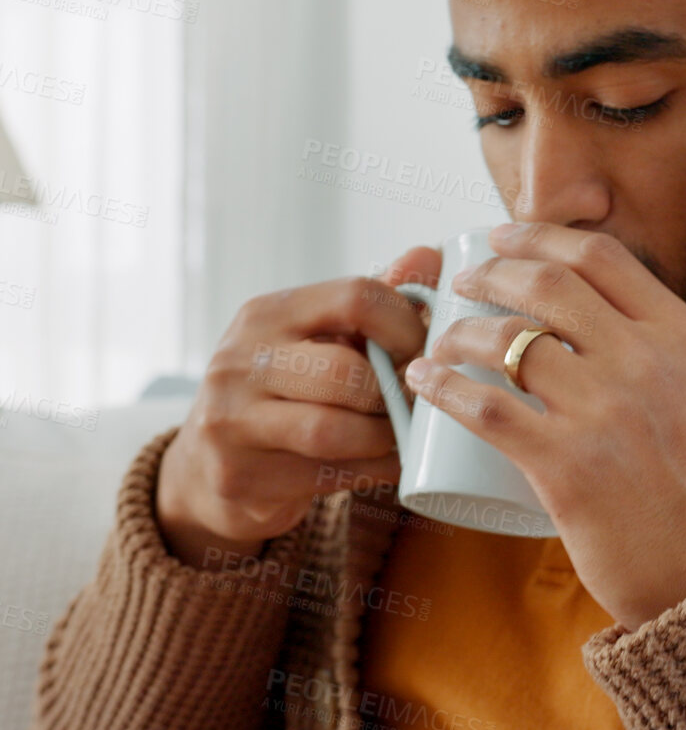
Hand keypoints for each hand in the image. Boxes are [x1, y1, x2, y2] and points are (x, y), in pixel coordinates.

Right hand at [156, 246, 439, 568]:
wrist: (211, 465)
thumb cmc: (286, 391)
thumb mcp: (321, 338)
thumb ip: (374, 302)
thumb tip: (428, 255)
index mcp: (267, 313)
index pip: (354, 297)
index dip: (407, 325)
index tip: (427, 350)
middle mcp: (238, 360)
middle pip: (345, 372)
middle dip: (395, 392)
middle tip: (418, 402)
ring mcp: (230, 419)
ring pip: (334, 429)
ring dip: (385, 437)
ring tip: (400, 435)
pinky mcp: (238, 474)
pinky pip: (328, 474)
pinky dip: (373, 470)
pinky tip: (384, 464)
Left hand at [403, 222, 685, 628]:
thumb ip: (665, 358)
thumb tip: (603, 326)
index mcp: (684, 337)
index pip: (602, 258)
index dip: (541, 236)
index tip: (504, 237)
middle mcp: (645, 361)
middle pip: (547, 285)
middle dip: (492, 272)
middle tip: (465, 283)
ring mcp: (604, 411)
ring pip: (507, 341)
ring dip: (460, 332)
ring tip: (442, 342)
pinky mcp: (566, 466)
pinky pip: (486, 409)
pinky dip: (444, 387)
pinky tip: (425, 382)